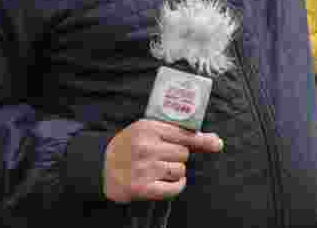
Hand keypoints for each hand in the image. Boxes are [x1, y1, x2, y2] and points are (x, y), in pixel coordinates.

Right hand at [103, 120, 223, 203]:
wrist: (101, 168)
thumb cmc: (128, 147)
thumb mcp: (147, 131)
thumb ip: (178, 133)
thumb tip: (214, 140)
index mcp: (147, 128)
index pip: (184, 134)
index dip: (200, 140)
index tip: (215, 143)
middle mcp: (146, 147)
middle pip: (184, 153)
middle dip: (177, 156)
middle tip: (161, 156)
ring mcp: (144, 168)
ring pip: (180, 170)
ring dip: (174, 172)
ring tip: (157, 169)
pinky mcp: (143, 188)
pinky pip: (174, 188)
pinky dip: (175, 186)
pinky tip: (165, 181)